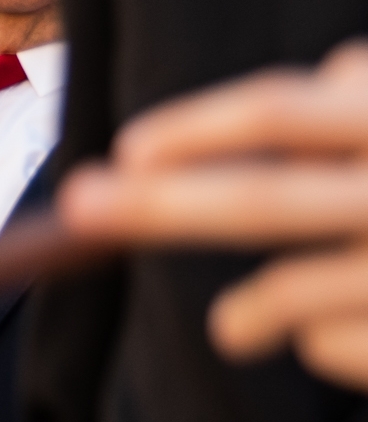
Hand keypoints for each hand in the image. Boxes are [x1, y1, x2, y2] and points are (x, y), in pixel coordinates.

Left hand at [58, 40, 367, 388]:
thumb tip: (320, 79)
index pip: (285, 113)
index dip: (198, 130)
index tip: (129, 151)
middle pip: (265, 201)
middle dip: (162, 207)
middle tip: (81, 203)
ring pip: (288, 293)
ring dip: (244, 315)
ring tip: (231, 329)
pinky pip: (331, 343)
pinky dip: (323, 340)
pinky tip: (355, 334)